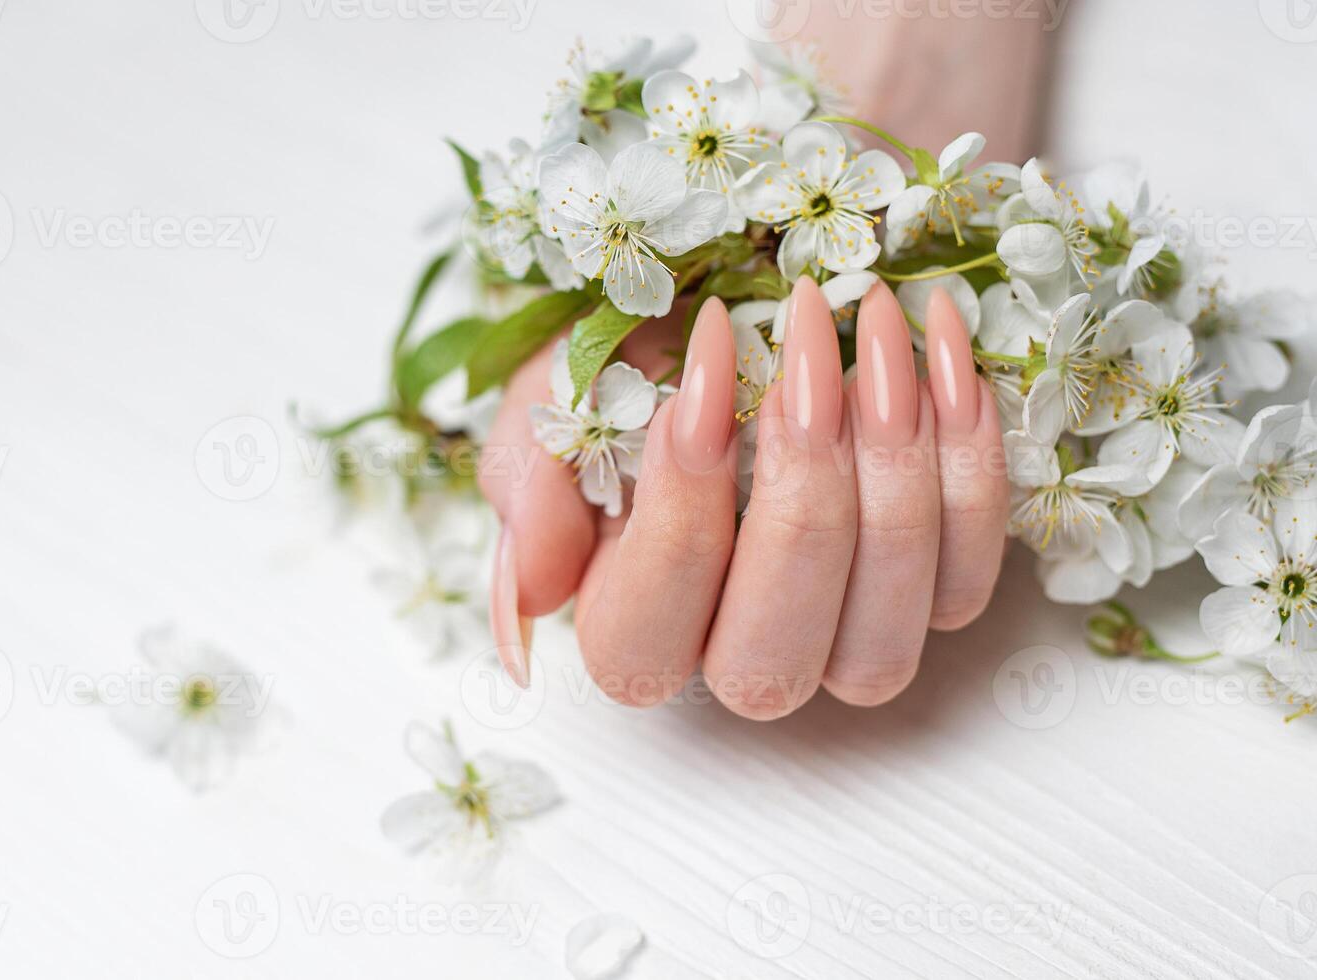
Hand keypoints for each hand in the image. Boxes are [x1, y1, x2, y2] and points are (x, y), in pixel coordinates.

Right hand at [478, 279, 1009, 717]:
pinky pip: (969, 578)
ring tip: (874, 320)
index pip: (641, 637)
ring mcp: (850, 638)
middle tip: (806, 342)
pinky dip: (968, 455)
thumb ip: (531, 480)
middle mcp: (741, 653)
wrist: (764, 272)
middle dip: (798, 497)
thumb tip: (531, 597)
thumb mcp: (559, 386)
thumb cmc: (653, 336)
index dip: (677, 515)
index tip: (706, 364)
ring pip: (880, 642)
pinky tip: (938, 343)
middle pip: (767, 660)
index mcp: (634, 619)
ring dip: (892, 471)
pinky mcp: (942, 596)